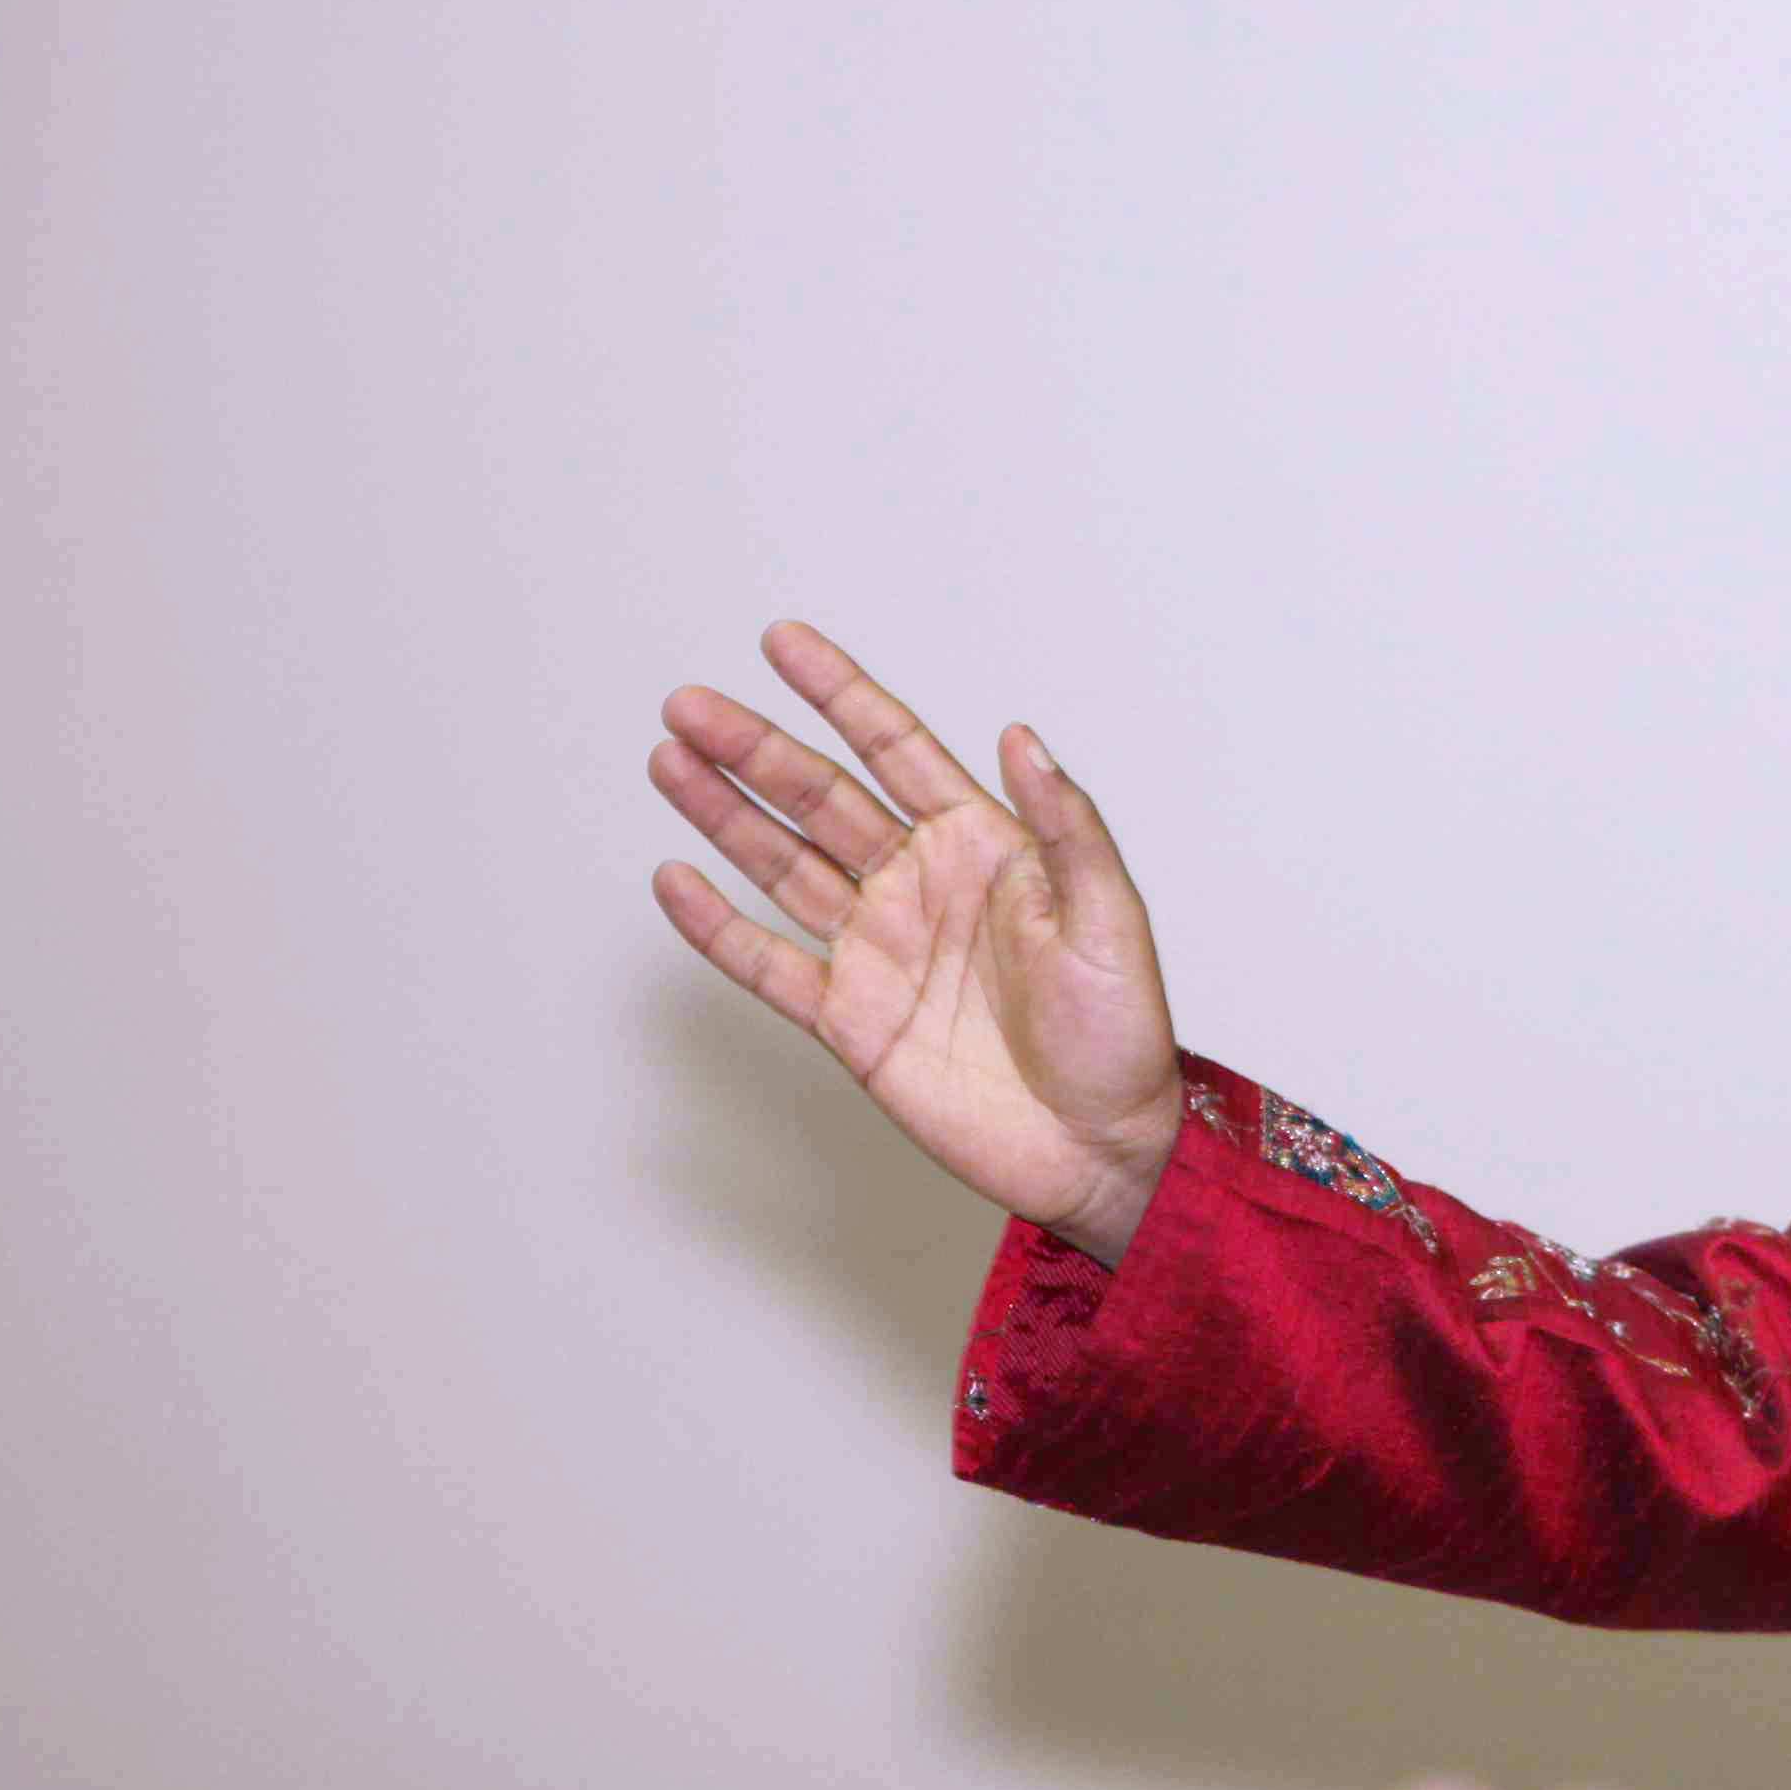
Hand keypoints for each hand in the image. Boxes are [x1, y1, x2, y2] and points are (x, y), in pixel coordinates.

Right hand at [645, 620, 1186, 1261]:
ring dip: (724, 815)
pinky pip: (768, 963)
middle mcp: (921, 886)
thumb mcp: (1108, 915)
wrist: (1100, 1148)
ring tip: (668, 760)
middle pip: (821, 799)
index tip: (781, 641)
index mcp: (984, 846)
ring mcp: (879, 951)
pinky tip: (676, 879)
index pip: (895, 749)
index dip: (840, 694)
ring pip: (783, 865)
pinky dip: (718, 926)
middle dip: (755, 750)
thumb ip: (1065, 824)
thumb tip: (1021, 735)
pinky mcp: (850, 1021)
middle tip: (688, 705)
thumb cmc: (1122, 1032)